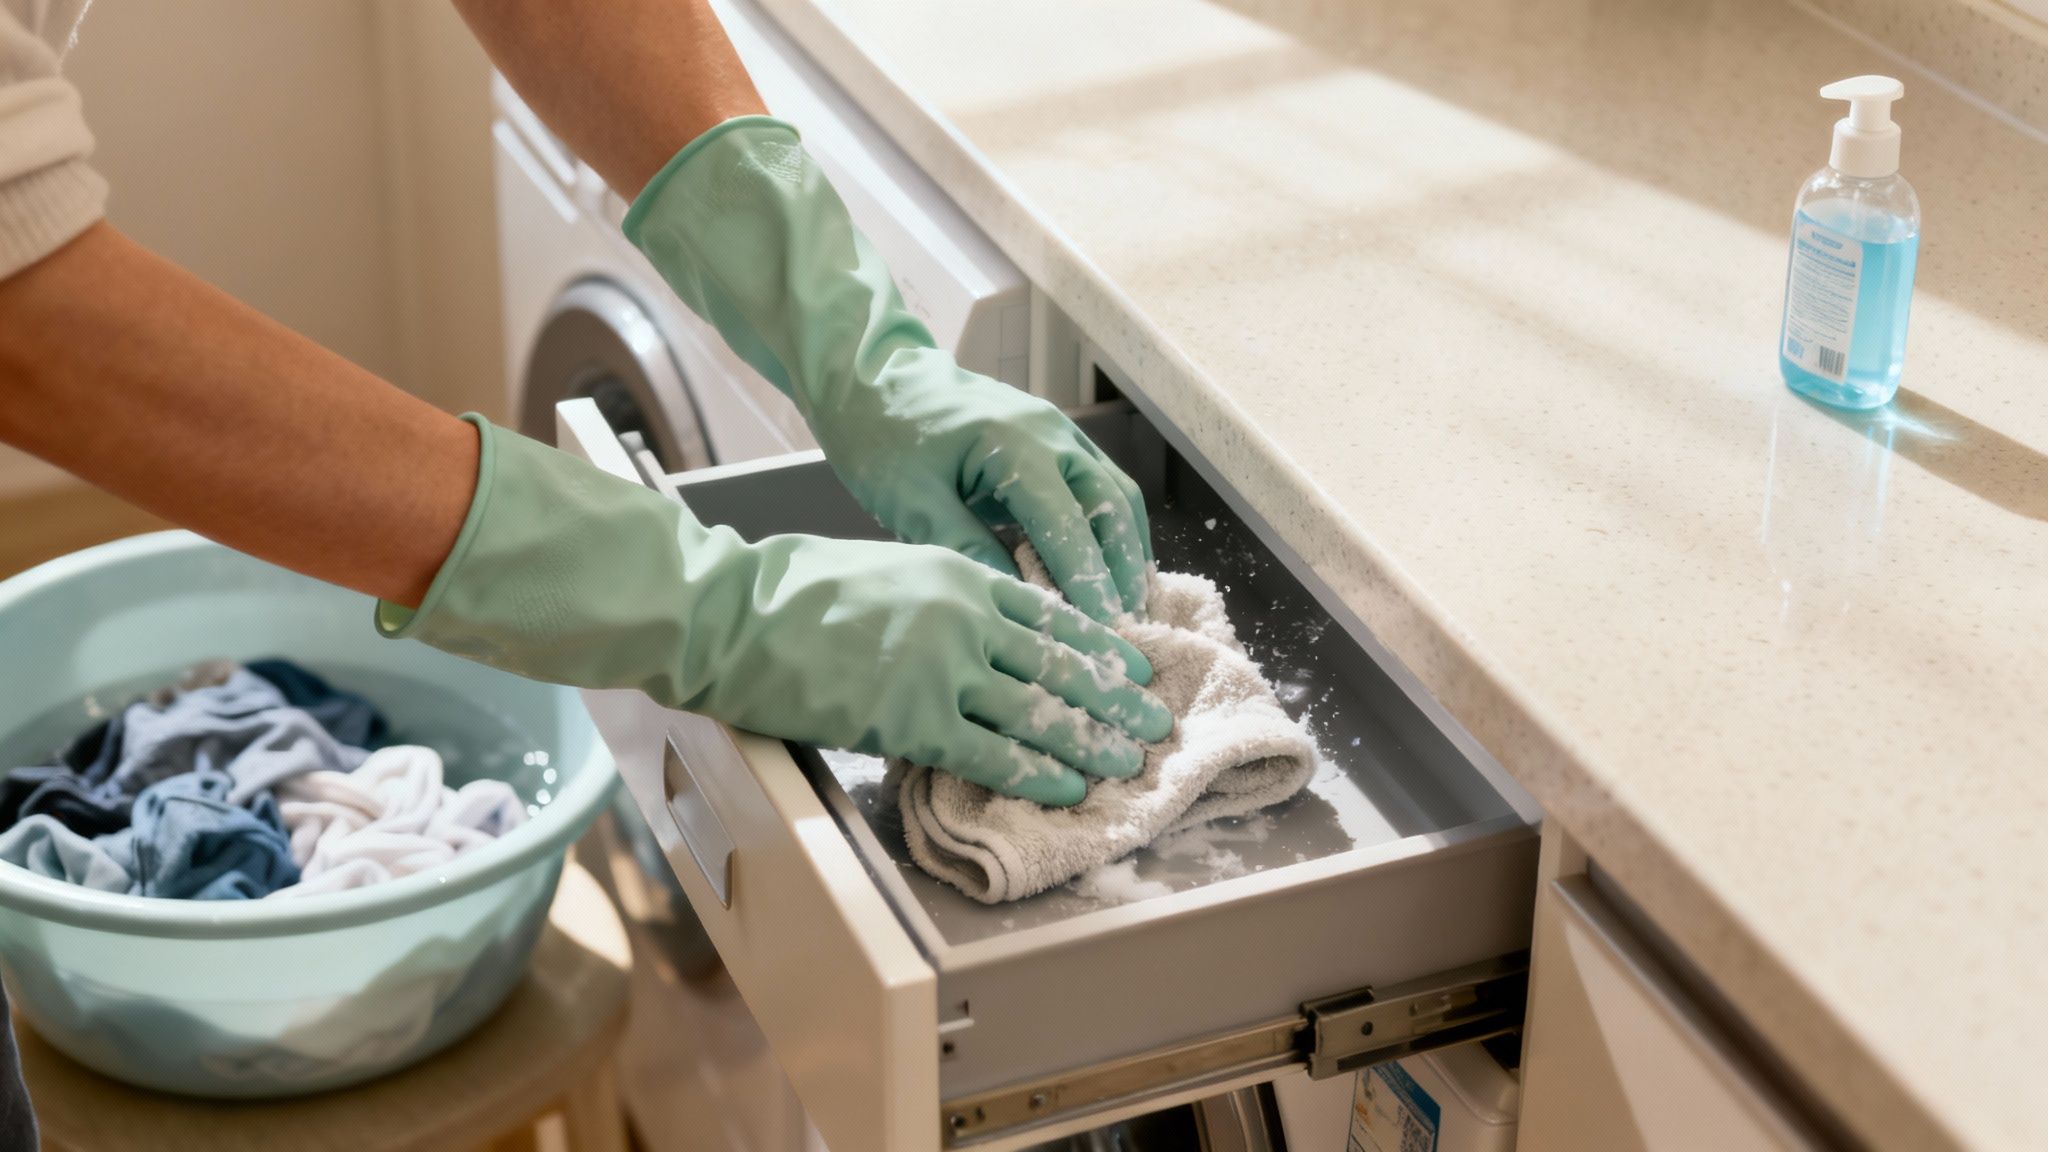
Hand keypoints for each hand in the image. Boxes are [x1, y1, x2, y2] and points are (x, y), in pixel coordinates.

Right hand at [380, 420, 1172, 804]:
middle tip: (1152, 722)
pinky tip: (1068, 786)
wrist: (729, 612)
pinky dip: (1035, 771)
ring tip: (1128, 763)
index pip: (1045, 611)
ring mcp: (941, 666)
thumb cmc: (785, 588)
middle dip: (1111, 698)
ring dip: (1089, 740)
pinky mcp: (910, 716)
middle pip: (1058, 661)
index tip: (1127, 665)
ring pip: (1037, 709)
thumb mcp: (878, 568)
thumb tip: (964, 627)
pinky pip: (990, 751)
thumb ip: (932, 594)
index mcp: (954, 572)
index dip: (1093, 644)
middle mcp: (963, 614)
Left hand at [815, 357, 1151, 623]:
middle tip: (1129, 625)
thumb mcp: (912, 501)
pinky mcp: (1055, 437)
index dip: (1088, 580)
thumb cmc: (884, 438)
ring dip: (1128, 548)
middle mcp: (1051, 433)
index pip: (1068, 524)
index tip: (1102, 629)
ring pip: (1116, 492)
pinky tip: (1110, 565)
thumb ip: (965, 547)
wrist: (875, 381)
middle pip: (1111, 506)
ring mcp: (1058, 430)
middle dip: (1124, 569)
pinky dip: (1112, 526)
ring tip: (1131, 603)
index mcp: (1014, 445)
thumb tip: (1015, 600)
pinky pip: (1101, 482)